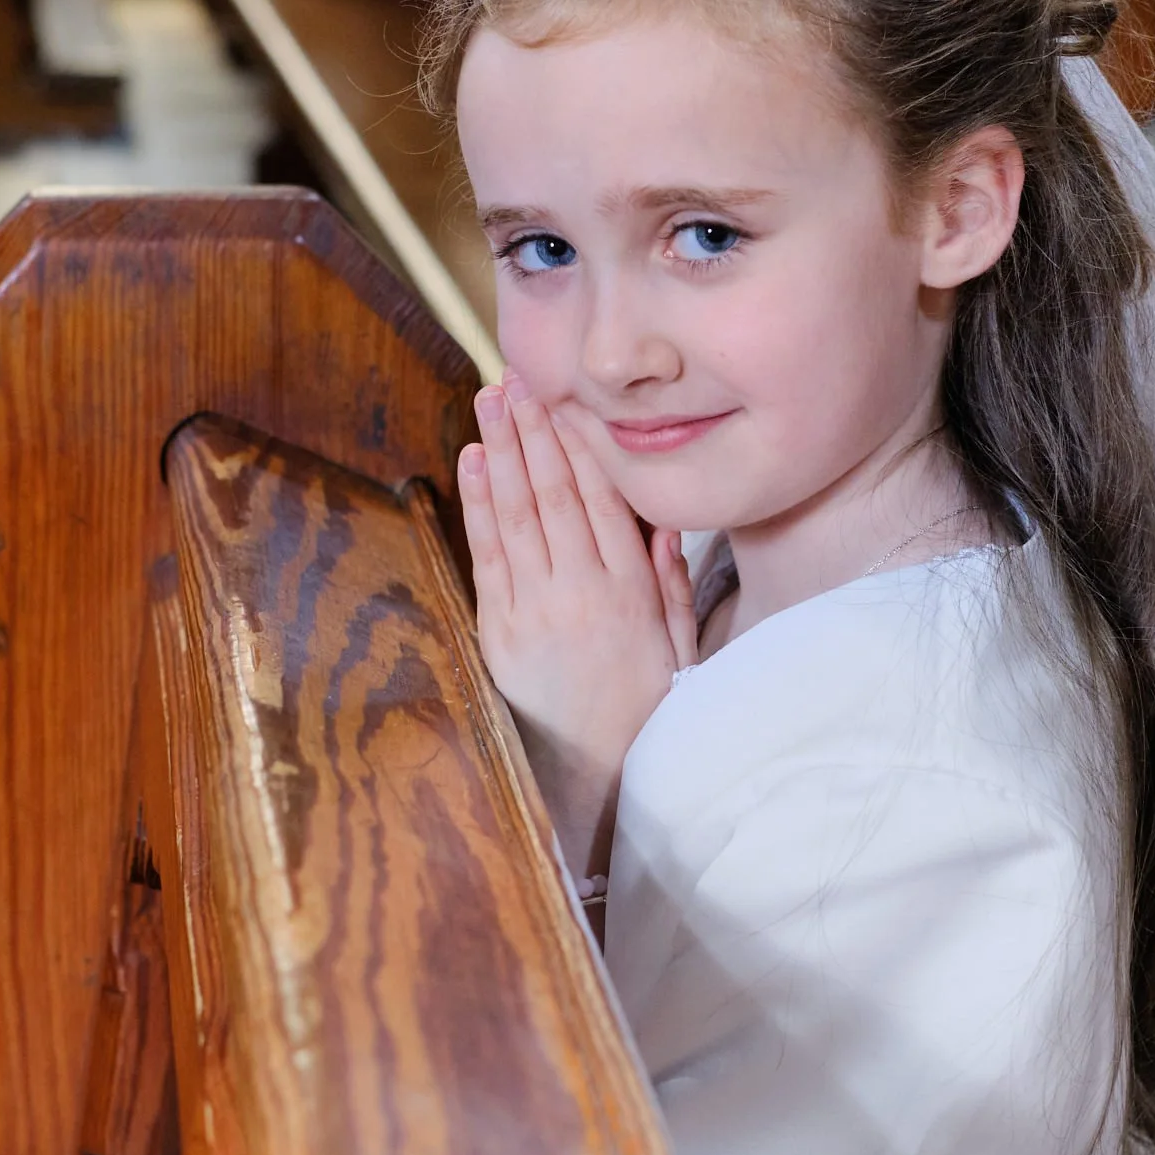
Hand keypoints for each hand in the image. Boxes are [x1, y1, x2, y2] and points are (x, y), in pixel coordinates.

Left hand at [459, 371, 696, 877]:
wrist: (597, 778)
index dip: (580, 441)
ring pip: (519, 512)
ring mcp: (536, 608)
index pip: (601, 497)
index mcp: (631, 590)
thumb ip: (671, 585)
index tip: (566, 396)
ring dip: (502, 451)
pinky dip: (480, 505)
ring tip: (489, 400)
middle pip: (554, 492)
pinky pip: (489, 555)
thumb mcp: (680, 649)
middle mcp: (581, 590)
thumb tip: (665, 522)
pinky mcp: (500, 630)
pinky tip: (474, 462)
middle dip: (535, 430)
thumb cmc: (644, 713)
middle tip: (517, 377)